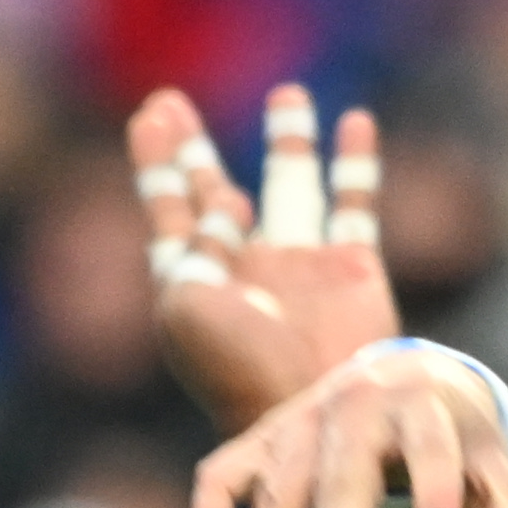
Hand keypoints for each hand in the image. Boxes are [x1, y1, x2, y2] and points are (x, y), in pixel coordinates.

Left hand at [132, 82, 402, 425]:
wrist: (316, 415)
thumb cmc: (239, 370)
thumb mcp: (189, 306)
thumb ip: (198, 246)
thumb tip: (226, 205)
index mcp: (195, 282)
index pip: (170, 208)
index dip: (158, 161)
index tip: (150, 115)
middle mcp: (245, 267)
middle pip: (212, 192)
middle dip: (192, 149)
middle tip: (170, 101)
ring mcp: (300, 265)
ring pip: (291, 183)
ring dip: (289, 139)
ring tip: (287, 92)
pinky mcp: (353, 267)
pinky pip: (355, 201)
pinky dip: (357, 163)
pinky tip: (356, 121)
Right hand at [191, 338, 507, 507]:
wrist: (408, 377)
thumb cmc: (458, 442)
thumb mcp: (495, 475)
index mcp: (422, 404)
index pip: (429, 447)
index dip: (434, 493)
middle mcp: (354, 405)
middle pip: (342, 477)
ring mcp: (300, 423)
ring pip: (277, 488)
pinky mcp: (261, 440)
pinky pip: (221, 474)